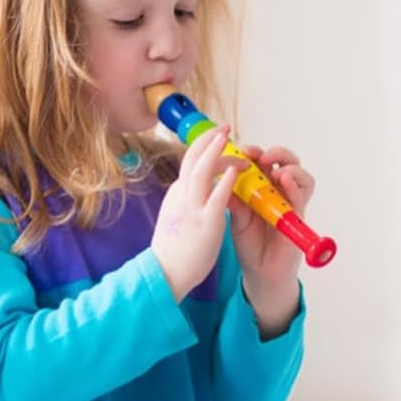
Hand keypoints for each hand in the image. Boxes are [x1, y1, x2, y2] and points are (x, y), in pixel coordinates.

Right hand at [150, 127, 242, 302]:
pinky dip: (225, 181)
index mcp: (178, 194)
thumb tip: (190, 188)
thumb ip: (185, 200)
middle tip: (224, 127)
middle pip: (193, 159)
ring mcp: (193, 208)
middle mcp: (182, 195)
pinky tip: (235, 171)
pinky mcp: (205, 223)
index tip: (216, 138)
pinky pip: (216, 198)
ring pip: (201, 172)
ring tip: (227, 137)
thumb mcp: (177, 216)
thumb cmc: (174, 249)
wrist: (165, 272)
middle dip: (208, 140)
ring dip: (215, 152)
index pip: (190, 163)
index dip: (203, 148)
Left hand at [229, 143, 314, 336]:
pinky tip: (284, 180)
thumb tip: (221, 177)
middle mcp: (279, 193)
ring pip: (301, 176)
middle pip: (287, 162)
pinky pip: (302, 197)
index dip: (255, 152)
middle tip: (260, 156)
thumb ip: (233, 199)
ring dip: (290, 166)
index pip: (264, 162)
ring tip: (276, 169)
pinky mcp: (298, 218)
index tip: (241, 150)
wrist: (260, 273)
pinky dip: (295, 186)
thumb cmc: (249, 245)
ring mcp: (291, 204)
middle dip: (276, 153)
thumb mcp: (235, 218)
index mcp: (262, 188)